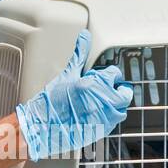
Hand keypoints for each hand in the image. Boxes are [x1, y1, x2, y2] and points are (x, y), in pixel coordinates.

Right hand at [14, 30, 132, 161]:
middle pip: (124, 93)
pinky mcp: (102, 131)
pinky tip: (93, 114)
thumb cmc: (52, 103)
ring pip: (121, 109)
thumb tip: (85, 36)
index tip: (100, 77)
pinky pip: (114, 122)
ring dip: (114, 104)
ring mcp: (106, 118)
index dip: (107, 74)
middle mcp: (105, 102)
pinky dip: (108, 116)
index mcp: (98, 85)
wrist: (43, 128)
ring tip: (98, 102)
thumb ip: (80, 55)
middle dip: (117, 89)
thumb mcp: (67, 74)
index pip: (114, 74)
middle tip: (105, 89)